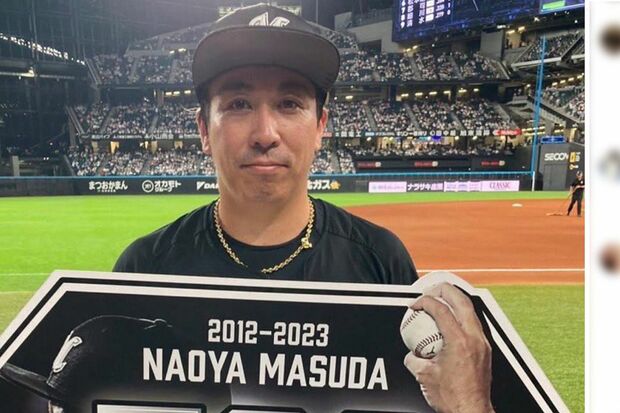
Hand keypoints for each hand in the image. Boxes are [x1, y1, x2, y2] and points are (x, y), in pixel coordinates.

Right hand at [404, 283, 493, 412]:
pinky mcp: (485, 351)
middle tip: (430, 289)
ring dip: (455, 301)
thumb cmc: (454, 399)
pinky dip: (462, 316)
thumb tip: (411, 353)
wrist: (471, 412)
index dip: (424, 301)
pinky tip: (452, 321)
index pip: (441, 309)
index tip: (415, 304)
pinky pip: (474, 324)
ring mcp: (482, 344)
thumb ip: (413, 359)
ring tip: (441, 299)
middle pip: (461, 301)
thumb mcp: (425, 376)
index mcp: (459, 342)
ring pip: (471, 310)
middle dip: (444, 290)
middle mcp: (474, 339)